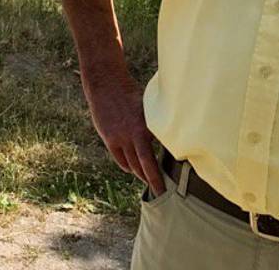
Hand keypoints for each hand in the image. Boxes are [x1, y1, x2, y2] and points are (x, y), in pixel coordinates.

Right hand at [82, 70, 165, 196]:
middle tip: (160, 193)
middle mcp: (131, 137)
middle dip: (151, 181)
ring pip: (131, 165)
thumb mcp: (149, 108)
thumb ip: (156, 125)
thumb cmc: (132, 93)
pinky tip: (133, 169)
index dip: (157, 179)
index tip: (164, 191)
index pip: (152, 162)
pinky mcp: (109, 138)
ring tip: (148, 180)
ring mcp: (118, 138)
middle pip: (142, 167)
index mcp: (144, 129)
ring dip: (140, 174)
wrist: (106, 84)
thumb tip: (172, 138)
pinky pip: (120, 159)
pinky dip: (127, 166)